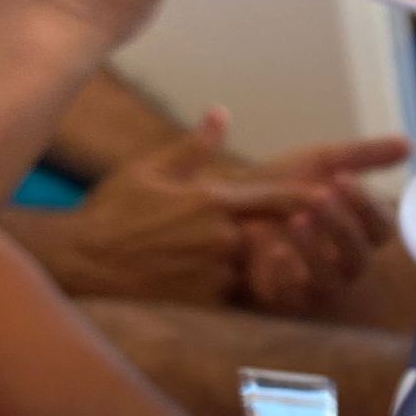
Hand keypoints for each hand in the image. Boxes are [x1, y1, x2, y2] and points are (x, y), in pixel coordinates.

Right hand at [35, 113, 322, 306]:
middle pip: (272, 237)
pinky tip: (213, 284)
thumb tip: (221, 113)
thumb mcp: (150, 170)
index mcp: (213, 201)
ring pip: (254, 268)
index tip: (335, 196)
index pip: (277, 199)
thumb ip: (195, 146)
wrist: (80, 261)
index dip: (308, 199)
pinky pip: (235, 296)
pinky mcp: (206, 303)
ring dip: (253, 265)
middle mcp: (221, 238)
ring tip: (237, 263)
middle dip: (281, 237)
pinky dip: (233, 289)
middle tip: (290, 237)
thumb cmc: (113, 211)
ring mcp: (215, 273)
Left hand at [230, 134, 409, 315]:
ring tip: (296, 218)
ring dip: (316, 249)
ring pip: (330, 278)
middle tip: (318, 197)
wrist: (226, 208)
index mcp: (361, 231)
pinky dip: (286, 273)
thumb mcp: (322, 162)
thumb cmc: (281, 184)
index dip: (365, 204)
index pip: (380, 227)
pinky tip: (275, 248)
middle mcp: (346, 262)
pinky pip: (293, 296)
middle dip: (340, 226)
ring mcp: (319, 283)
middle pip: (358, 255)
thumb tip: (409, 145)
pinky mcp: (288, 298)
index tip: (342, 178)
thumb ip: (364, 156)